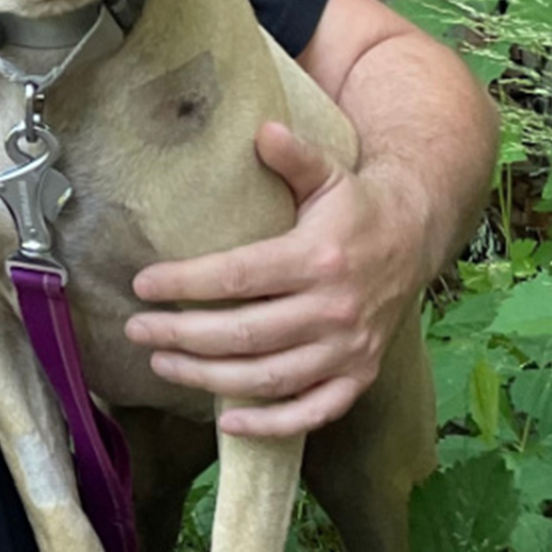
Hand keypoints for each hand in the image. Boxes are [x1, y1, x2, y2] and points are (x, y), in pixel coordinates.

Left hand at [124, 121, 425, 436]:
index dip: (185, 284)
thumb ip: (292, 156)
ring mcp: (349, 349)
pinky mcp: (360, 375)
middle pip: (245, 335)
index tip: (141, 284)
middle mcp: (335, 309)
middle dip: (182, 336)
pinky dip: (274, 424)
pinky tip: (229, 422)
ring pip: (270, 377)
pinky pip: (315, 410)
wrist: (416, 238)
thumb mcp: (327, 174)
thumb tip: (262, 128)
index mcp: (318, 259)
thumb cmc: (354, 206)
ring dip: (210, 378)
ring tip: (161, 365)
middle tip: (136, 331)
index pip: (238, 277)